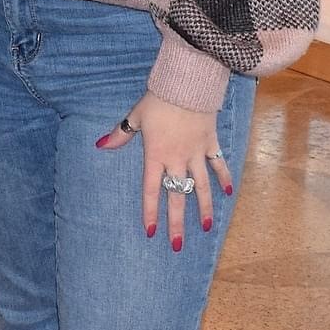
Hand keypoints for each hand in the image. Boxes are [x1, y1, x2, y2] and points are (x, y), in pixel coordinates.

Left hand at [96, 94, 232, 249]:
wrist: (188, 84)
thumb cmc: (158, 99)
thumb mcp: (136, 116)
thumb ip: (121, 134)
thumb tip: (101, 145)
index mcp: (156, 155)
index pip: (151, 190)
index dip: (150, 212)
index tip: (151, 232)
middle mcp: (177, 160)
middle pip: (176, 196)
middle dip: (176, 222)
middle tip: (178, 245)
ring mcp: (196, 154)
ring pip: (201, 187)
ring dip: (203, 208)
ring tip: (205, 228)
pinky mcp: (211, 144)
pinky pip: (218, 165)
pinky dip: (224, 178)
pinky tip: (229, 194)